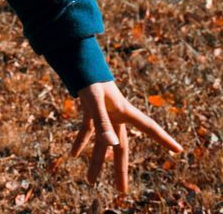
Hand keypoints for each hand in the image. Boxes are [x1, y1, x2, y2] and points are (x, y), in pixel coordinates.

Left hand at [69, 80, 183, 194]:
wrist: (77, 59)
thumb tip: (112, 145)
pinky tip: (73, 154)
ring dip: (95, 161)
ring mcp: (103, 114)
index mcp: (124, 111)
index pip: (149, 127)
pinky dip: (80, 142)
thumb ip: (102, 121)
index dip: (164, 139)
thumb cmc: (89, 78)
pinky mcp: (90, 111)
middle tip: (122, 191)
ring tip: (90, 181)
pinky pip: (87, 131)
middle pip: (121, 147)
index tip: (179, 149)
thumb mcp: (94, 99)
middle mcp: (116, 115)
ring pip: (101, 143)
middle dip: (120, 170)